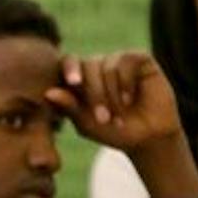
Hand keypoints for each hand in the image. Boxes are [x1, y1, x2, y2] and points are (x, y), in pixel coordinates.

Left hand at [44, 51, 183, 154]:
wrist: (149, 138)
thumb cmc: (114, 132)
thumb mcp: (87, 124)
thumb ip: (69, 107)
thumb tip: (49, 93)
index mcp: (81, 77)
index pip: (68, 62)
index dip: (69, 69)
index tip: (73, 83)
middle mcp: (98, 65)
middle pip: (87, 66)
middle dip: (94, 93)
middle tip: (102, 118)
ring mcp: (119, 61)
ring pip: (107, 66)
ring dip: (111, 93)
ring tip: (118, 115)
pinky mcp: (140, 59)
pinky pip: (127, 60)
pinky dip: (126, 82)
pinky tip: (128, 99)